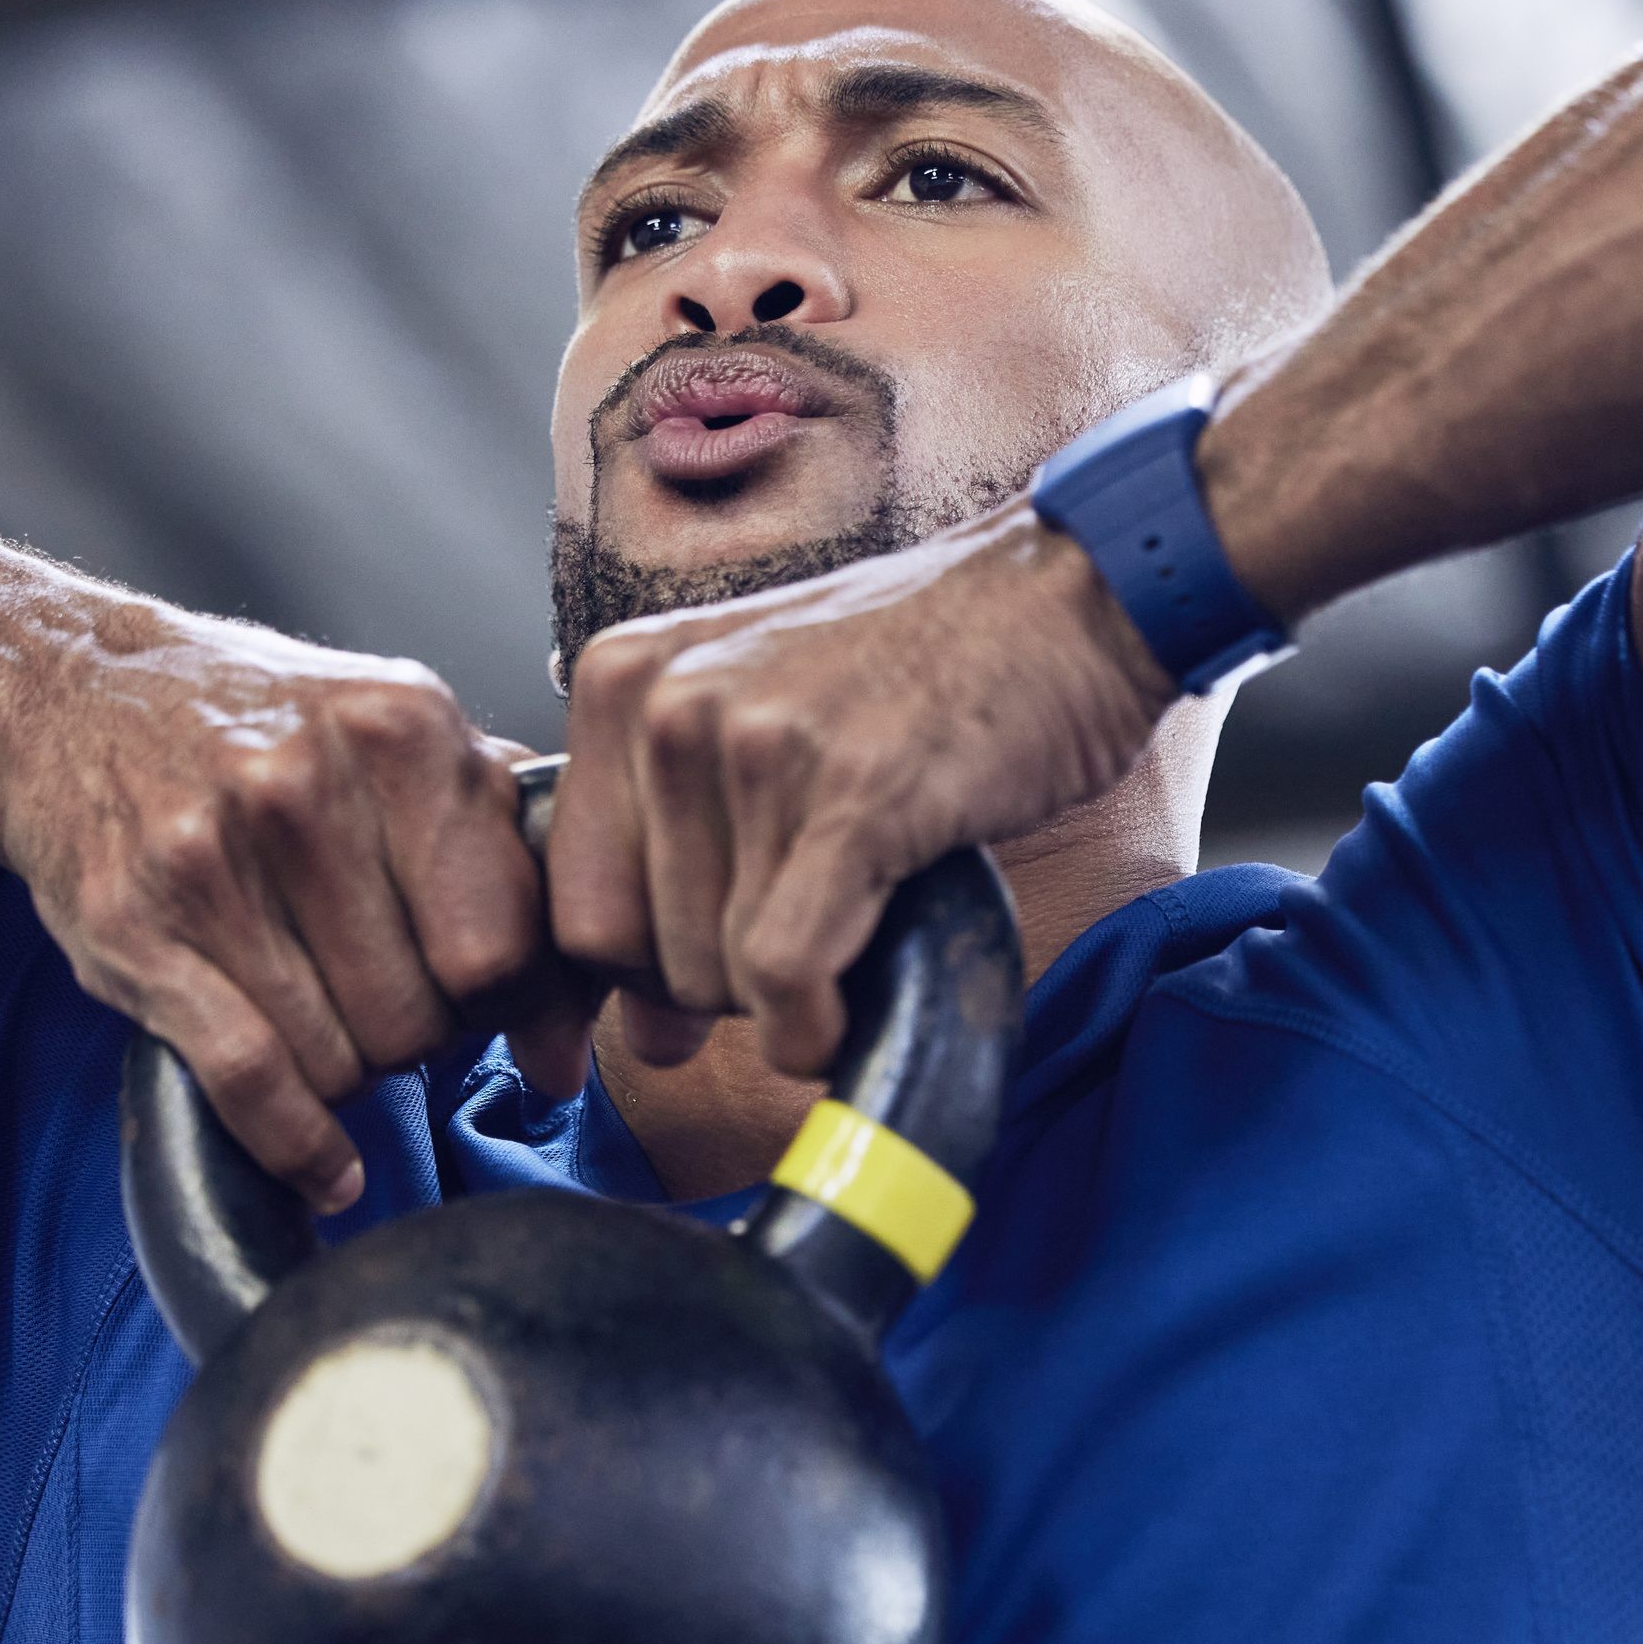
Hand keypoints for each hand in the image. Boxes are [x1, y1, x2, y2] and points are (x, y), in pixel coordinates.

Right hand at [0, 611, 590, 1211]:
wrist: (77, 693)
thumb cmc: (267, 733)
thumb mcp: (401, 743)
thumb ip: (506, 854)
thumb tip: (575, 1031)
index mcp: (400, 731)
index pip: (501, 946)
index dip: (509, 1003)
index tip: (492, 1010)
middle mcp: (304, 786)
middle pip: (422, 1016)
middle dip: (421, 1036)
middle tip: (388, 1000)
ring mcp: (208, 859)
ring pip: (343, 1060)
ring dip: (350, 1072)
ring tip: (326, 1014)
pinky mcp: (132, 930)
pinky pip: (251, 1080)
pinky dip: (300, 1146)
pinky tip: (326, 1165)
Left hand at [551, 499, 1177, 1077]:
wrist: (1069, 600)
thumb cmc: (922, 672)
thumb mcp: (756, 721)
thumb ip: (676, 862)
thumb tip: (641, 1042)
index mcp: (624, 680)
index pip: (573, 906)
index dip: (640, 978)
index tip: (704, 993)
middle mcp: (668, 703)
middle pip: (639, 956)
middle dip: (719, 989)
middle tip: (809, 942)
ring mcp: (755, 746)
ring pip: (714, 975)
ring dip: (782, 1005)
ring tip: (852, 936)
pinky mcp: (851, 797)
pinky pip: (784, 972)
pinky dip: (813, 1027)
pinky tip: (848, 1014)